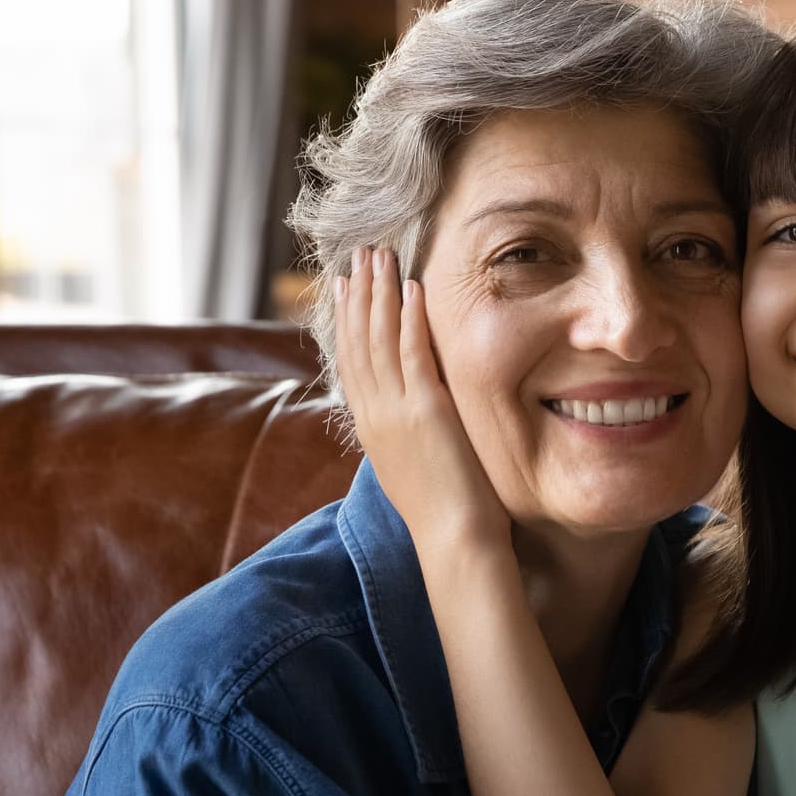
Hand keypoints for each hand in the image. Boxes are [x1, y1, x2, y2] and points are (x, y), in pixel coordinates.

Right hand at [334, 245, 509, 555]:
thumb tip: (411, 416)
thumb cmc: (444, 514)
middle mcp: (375, 414)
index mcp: (370, 427)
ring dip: (378, 293)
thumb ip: (405, 434)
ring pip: (380, 339)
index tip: (342, 285)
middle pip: (358, 340)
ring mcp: (396, 411)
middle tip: (357, 254)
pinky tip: (411, 288)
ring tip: (378, 256)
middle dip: (357, 293)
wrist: (453, 542)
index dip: (346, 320)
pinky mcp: (426, 411)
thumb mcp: (411, 466)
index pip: (351, 361)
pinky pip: (414, 354)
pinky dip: (410, 319)